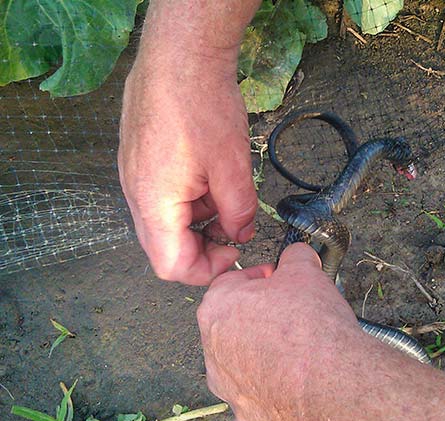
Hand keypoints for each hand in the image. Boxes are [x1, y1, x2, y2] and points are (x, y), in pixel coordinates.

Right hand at [117, 47, 256, 284]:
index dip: (208, 270)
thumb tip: (241, 233)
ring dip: (197, 222)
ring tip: (224, 196)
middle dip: (202, 248)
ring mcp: (133, 177)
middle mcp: (135, 195)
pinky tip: (209, 178)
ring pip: (164, 223)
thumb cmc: (200, 103)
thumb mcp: (233, 166)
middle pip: (164, 248)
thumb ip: (239, 211)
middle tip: (232, 231)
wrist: (179, 56)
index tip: (235, 253)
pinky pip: (160, 198)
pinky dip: (187, 201)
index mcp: (154, 203)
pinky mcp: (139, 162)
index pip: (172, 266)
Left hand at [196, 243, 361, 420]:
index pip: (231, 283)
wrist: (333, 383)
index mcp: (217, 308)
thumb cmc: (312, 328)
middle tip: (291, 313)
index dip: (260, 279)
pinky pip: (250, 406)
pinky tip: (286, 389)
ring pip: (239, 365)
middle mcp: (213, 350)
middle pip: (232, 324)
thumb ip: (294, 257)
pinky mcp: (248, 418)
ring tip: (295, 351)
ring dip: (260, 356)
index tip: (279, 281)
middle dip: (259, 316)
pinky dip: (265, 397)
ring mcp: (228, 388)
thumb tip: (296, 255)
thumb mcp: (305, 271)